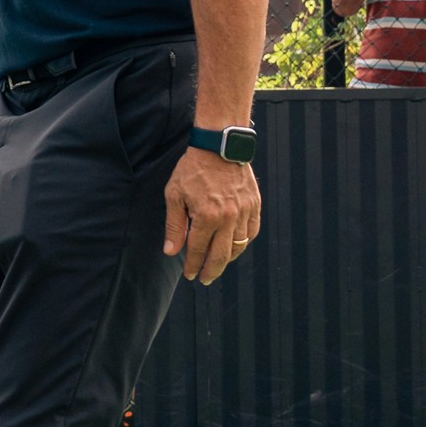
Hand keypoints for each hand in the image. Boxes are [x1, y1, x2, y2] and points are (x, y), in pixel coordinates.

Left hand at [161, 143, 260, 283]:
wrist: (220, 147)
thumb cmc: (193, 170)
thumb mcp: (175, 195)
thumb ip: (174, 226)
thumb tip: (171, 252)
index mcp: (207, 217)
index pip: (198, 250)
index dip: (192, 265)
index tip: (189, 275)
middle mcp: (229, 218)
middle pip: (221, 256)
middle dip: (211, 271)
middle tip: (204, 279)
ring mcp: (244, 212)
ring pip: (238, 246)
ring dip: (227, 259)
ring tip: (217, 264)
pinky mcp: (254, 205)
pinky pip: (252, 232)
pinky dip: (244, 243)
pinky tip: (234, 246)